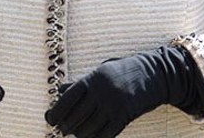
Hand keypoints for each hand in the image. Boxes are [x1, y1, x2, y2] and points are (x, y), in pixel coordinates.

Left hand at [45, 46, 203, 137]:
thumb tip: (59, 91)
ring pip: (88, 128)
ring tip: (76, 134)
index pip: (68, 98)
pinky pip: (105, 134)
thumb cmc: (122, 72)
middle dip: (65, 126)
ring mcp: (113, 105)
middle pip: (76, 116)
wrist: (153, 75)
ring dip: (79, 134)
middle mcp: (101, 92)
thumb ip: (80, 82)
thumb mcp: (100, 71)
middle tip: (62, 130)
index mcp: (93, 78)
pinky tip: (91, 137)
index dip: (56, 112)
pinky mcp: (124, 117)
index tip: (50, 119)